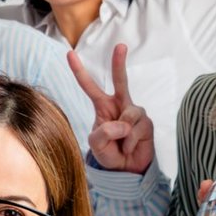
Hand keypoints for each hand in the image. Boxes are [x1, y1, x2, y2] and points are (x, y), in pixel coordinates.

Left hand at [67, 45, 153, 173]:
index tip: (69, 53)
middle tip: (120, 46)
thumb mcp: (96, 144)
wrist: (126, 169)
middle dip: (119, 63)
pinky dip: (130, 142)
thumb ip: (103, 133)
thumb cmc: (108, 152)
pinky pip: (137, 130)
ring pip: (129, 116)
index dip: (79, 70)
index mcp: (102, 106)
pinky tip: (129, 147)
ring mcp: (134, 112)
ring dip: (123, 134)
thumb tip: (122, 123)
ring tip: (121, 144)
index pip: (89, 86)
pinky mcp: (146, 123)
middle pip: (120, 80)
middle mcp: (119, 105)